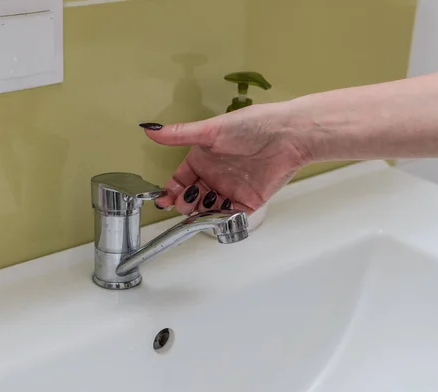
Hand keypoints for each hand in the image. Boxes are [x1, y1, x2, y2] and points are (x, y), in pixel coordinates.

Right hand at [140, 103, 309, 214]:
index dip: (171, 191)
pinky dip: (221, 219)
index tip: (164, 199)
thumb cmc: (252, 126)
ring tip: (201, 206)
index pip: (180, 181)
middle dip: (184, 204)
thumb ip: (179, 135)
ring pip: (208, 209)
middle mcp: (215, 176)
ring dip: (200, 212)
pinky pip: (230, 216)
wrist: (288, 135)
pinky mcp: (248, 202)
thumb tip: (149, 130)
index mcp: (203, 159)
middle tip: (185, 201)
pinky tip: (216, 213)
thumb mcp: (210, 130)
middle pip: (191, 198)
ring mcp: (231, 190)